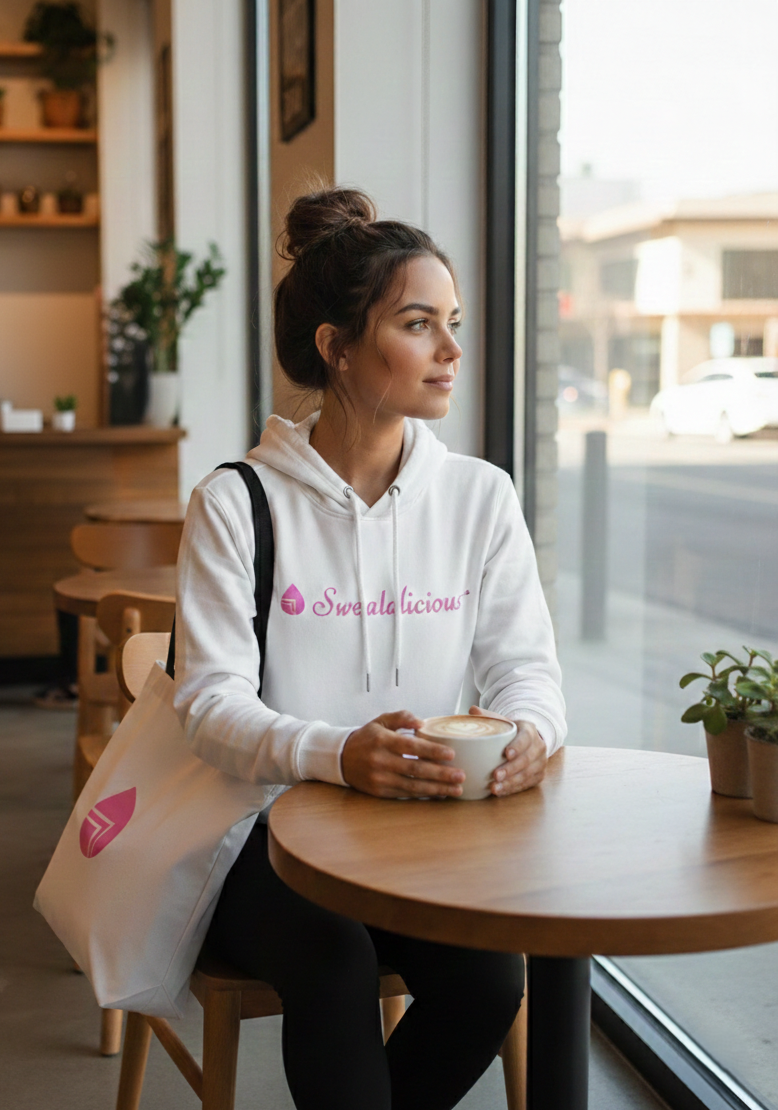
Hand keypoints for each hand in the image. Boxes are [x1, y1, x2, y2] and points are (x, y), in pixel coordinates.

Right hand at [341, 710, 464, 798]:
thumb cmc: (367, 737)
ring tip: (456, 789)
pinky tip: (439, 794)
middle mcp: (381, 761)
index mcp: (383, 741)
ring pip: (413, 785)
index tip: (452, 754)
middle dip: (441, 774)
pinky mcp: (380, 792)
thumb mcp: (381, 721)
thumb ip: (402, 717)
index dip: (432, 751)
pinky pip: (405, 794)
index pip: (412, 747)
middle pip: (416, 769)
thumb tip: (422, 721)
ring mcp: (380, 779)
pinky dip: (423, 794)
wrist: (341, 758)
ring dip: (437, 789)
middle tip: (461, 775)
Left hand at [469, 706, 547, 795]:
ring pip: (527, 775)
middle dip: (511, 769)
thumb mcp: (501, 720)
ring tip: (494, 788)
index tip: (506, 754)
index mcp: (529, 730)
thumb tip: (472, 710)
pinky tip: (500, 792)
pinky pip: (526, 784)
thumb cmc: (509, 731)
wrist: (526, 740)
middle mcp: (539, 746)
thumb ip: (487, 716)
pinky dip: (512, 789)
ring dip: (510, 783)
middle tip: (495, 775)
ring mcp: (541, 762)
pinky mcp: (538, 775)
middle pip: (527, 760)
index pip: (525, 738)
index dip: (517, 746)